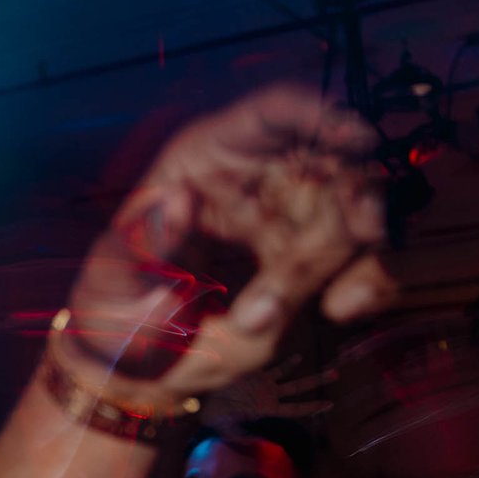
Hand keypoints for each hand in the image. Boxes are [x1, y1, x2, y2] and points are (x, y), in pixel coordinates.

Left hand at [62, 85, 398, 405]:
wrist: (136, 364)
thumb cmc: (115, 305)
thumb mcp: (111, 276)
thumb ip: (140, 241)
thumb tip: (176, 200)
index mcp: (207, 159)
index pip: (270, 114)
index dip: (317, 114)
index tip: (354, 137)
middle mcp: (259, 178)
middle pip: (330, 163)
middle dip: (355, 195)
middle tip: (361, 233)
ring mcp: (293, 220)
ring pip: (355, 213)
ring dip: (357, 252)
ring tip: (336, 302)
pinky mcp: (313, 265)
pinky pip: (360, 262)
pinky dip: (367, 282)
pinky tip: (343, 309)